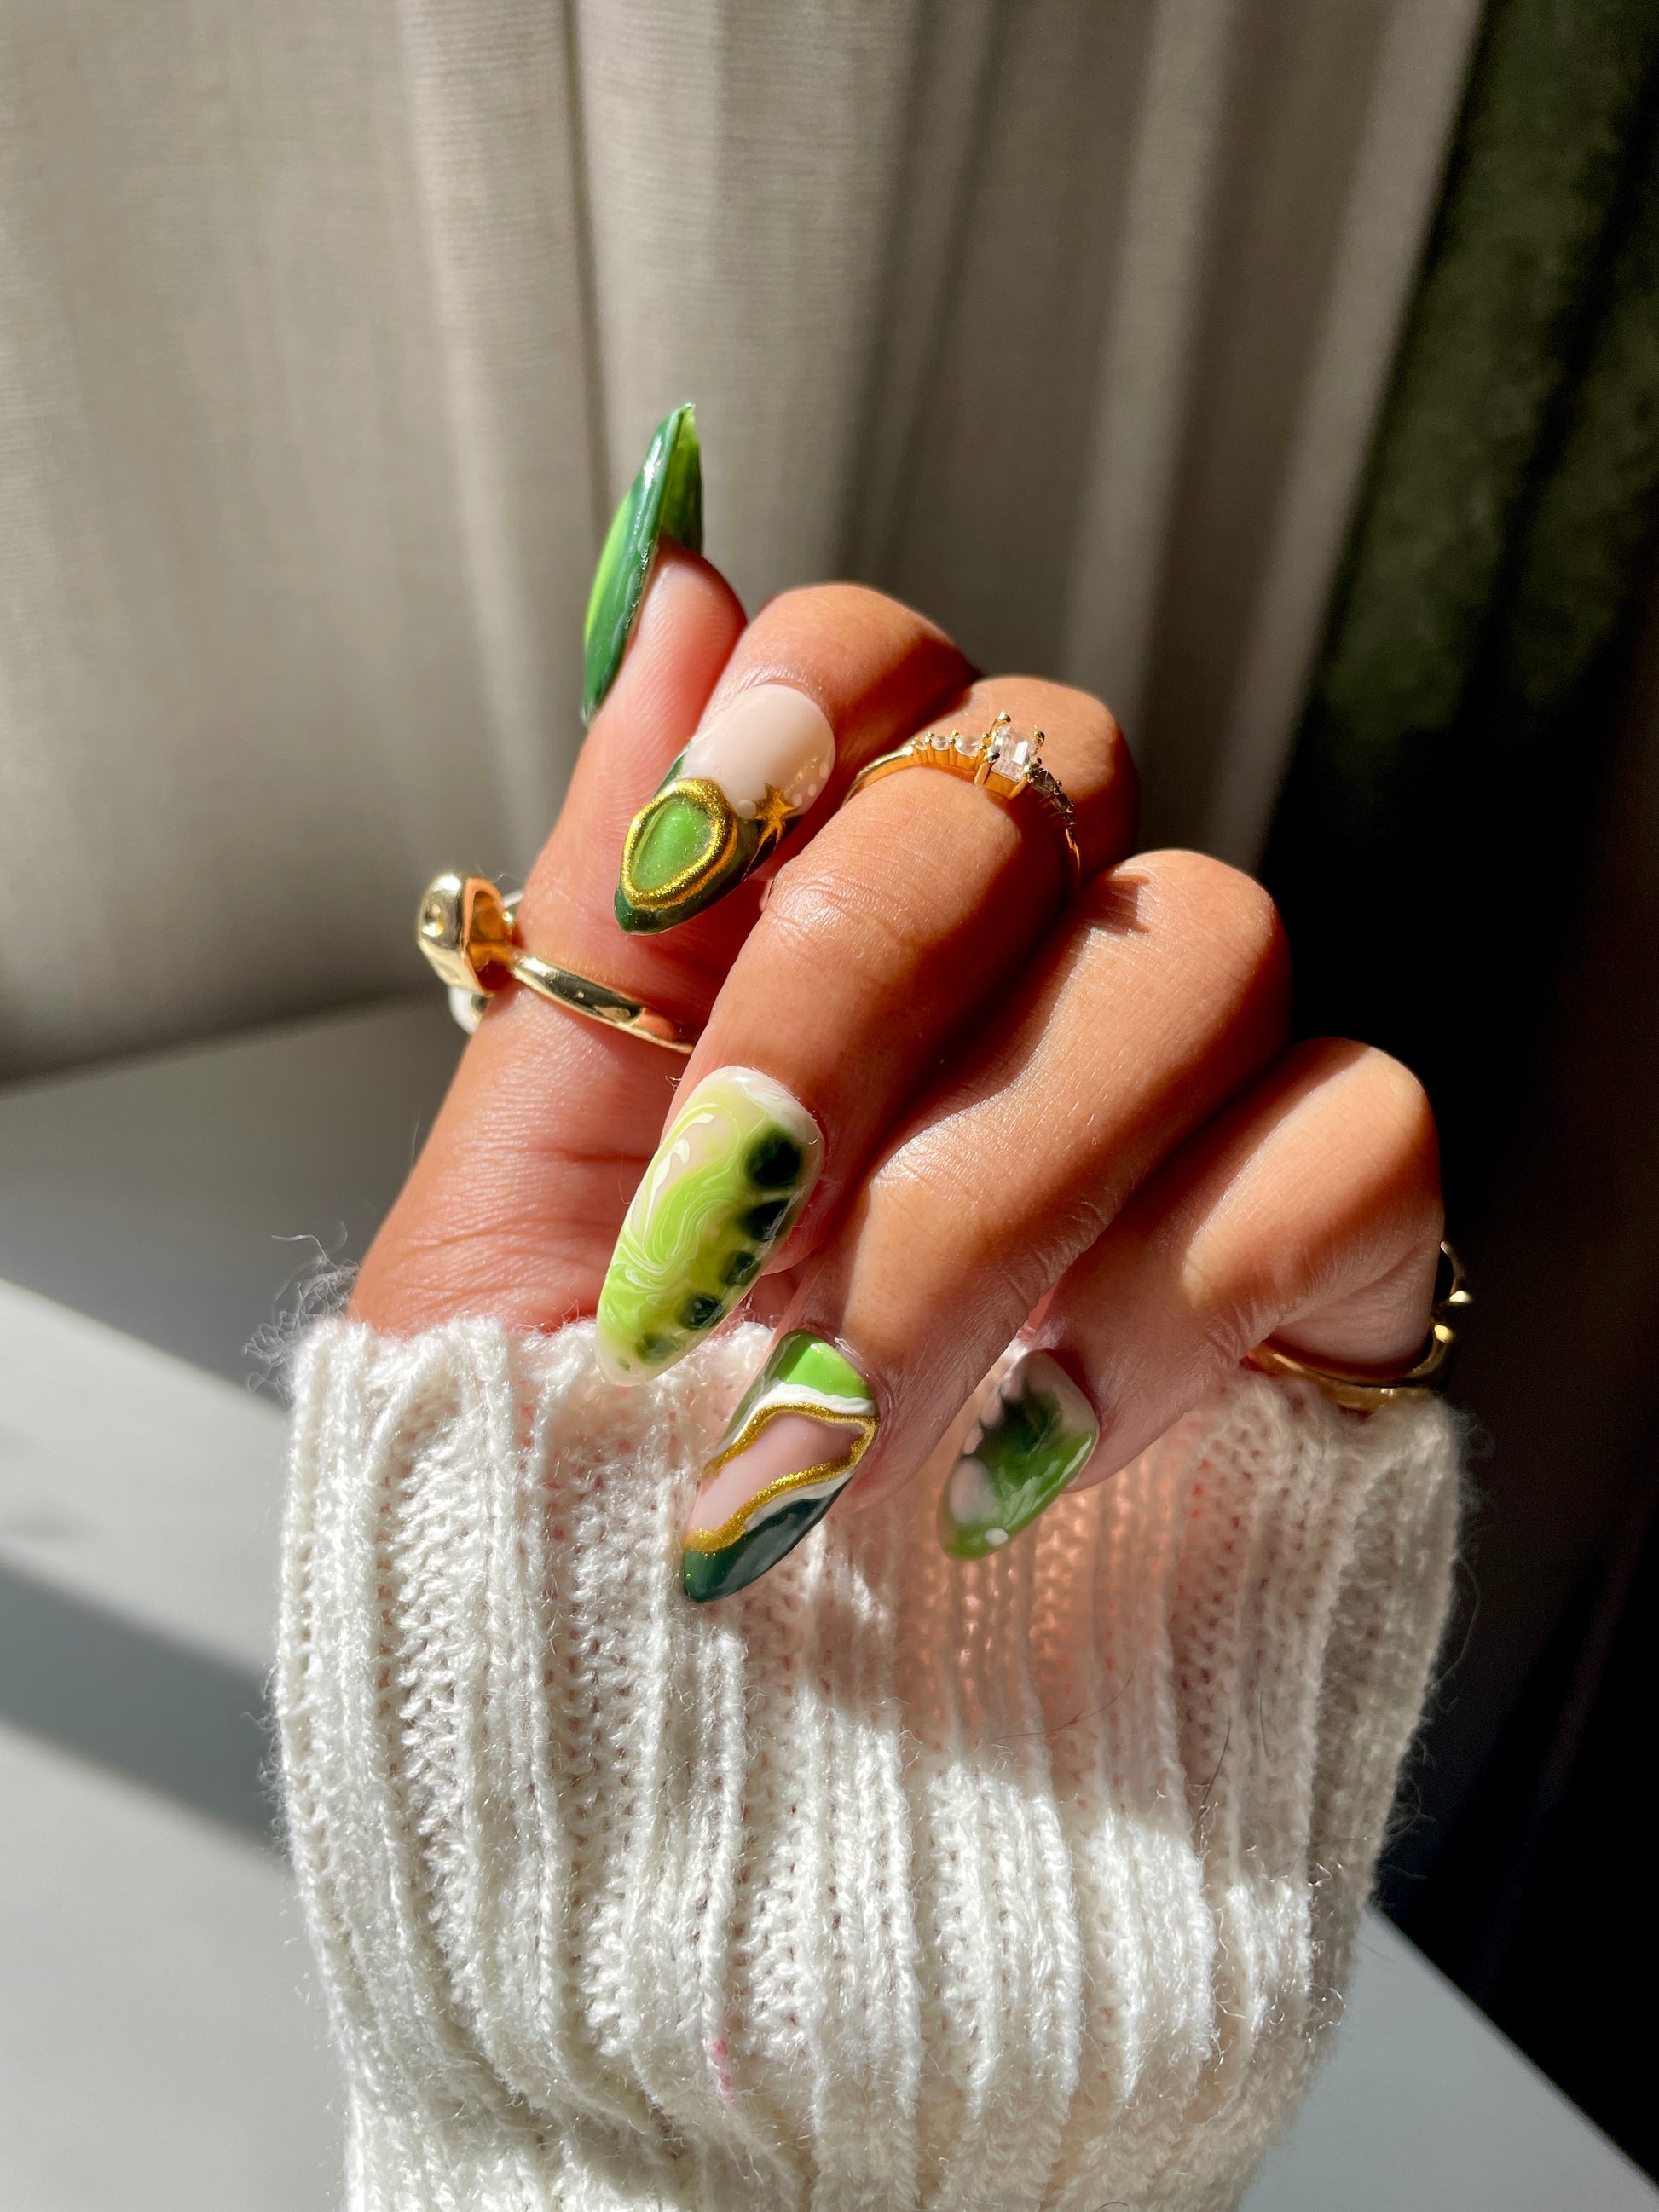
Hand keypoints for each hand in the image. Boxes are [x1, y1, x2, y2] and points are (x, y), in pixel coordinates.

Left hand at [356, 536, 1441, 1598]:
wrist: (714, 1818)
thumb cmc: (573, 1528)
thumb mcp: (514, 1212)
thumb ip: (603, 909)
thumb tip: (669, 574)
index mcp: (813, 956)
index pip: (887, 671)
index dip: (808, 713)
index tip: (678, 882)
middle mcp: (1008, 999)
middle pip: (1048, 765)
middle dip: (861, 978)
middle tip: (743, 1219)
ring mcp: (1176, 1129)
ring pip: (1203, 938)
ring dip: (997, 1180)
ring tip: (854, 1402)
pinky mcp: (1312, 1273)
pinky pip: (1355, 1135)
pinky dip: (1178, 1286)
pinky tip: (1042, 1439)